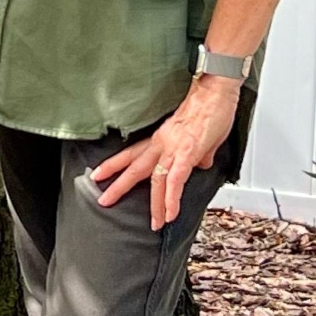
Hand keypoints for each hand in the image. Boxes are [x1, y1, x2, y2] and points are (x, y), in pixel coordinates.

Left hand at [91, 77, 239, 230]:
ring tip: (155, 223)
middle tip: (104, 201)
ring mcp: (174, 149)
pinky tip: (170, 213)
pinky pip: (175, 181)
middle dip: (118, 185)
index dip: (115, 165)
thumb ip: (198, 153)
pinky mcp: (188, 153)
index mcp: (162, 138)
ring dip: (154, 205)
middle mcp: (162, 143)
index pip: (133, 153)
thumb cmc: (210, 108)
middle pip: (135, 168)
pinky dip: (171, 199)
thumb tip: (201, 164)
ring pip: (156, 180)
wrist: (216, 91)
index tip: (99, 174)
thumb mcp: (199, 136)